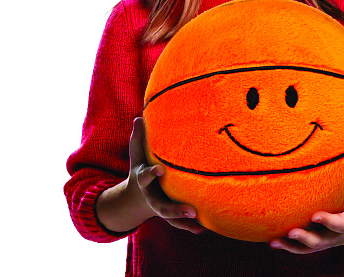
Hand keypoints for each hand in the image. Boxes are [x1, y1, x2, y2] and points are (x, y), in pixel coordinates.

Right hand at [127, 117, 207, 234]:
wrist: (137, 194)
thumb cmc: (141, 166)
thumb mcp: (136, 152)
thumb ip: (138, 137)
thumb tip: (139, 117)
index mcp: (143, 179)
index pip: (146, 176)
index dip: (151, 173)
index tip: (160, 170)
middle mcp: (152, 196)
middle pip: (161, 207)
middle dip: (175, 210)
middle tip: (191, 210)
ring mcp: (161, 207)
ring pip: (172, 218)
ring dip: (185, 222)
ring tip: (200, 223)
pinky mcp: (170, 214)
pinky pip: (180, 222)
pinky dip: (191, 226)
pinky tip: (206, 227)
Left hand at [270, 152, 343, 253]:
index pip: (341, 224)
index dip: (329, 222)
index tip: (315, 215)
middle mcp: (338, 234)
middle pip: (322, 241)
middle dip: (306, 238)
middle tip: (292, 231)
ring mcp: (327, 240)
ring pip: (309, 248)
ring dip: (292, 246)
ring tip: (275, 241)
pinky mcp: (319, 241)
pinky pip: (303, 249)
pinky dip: (289, 247)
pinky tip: (272, 242)